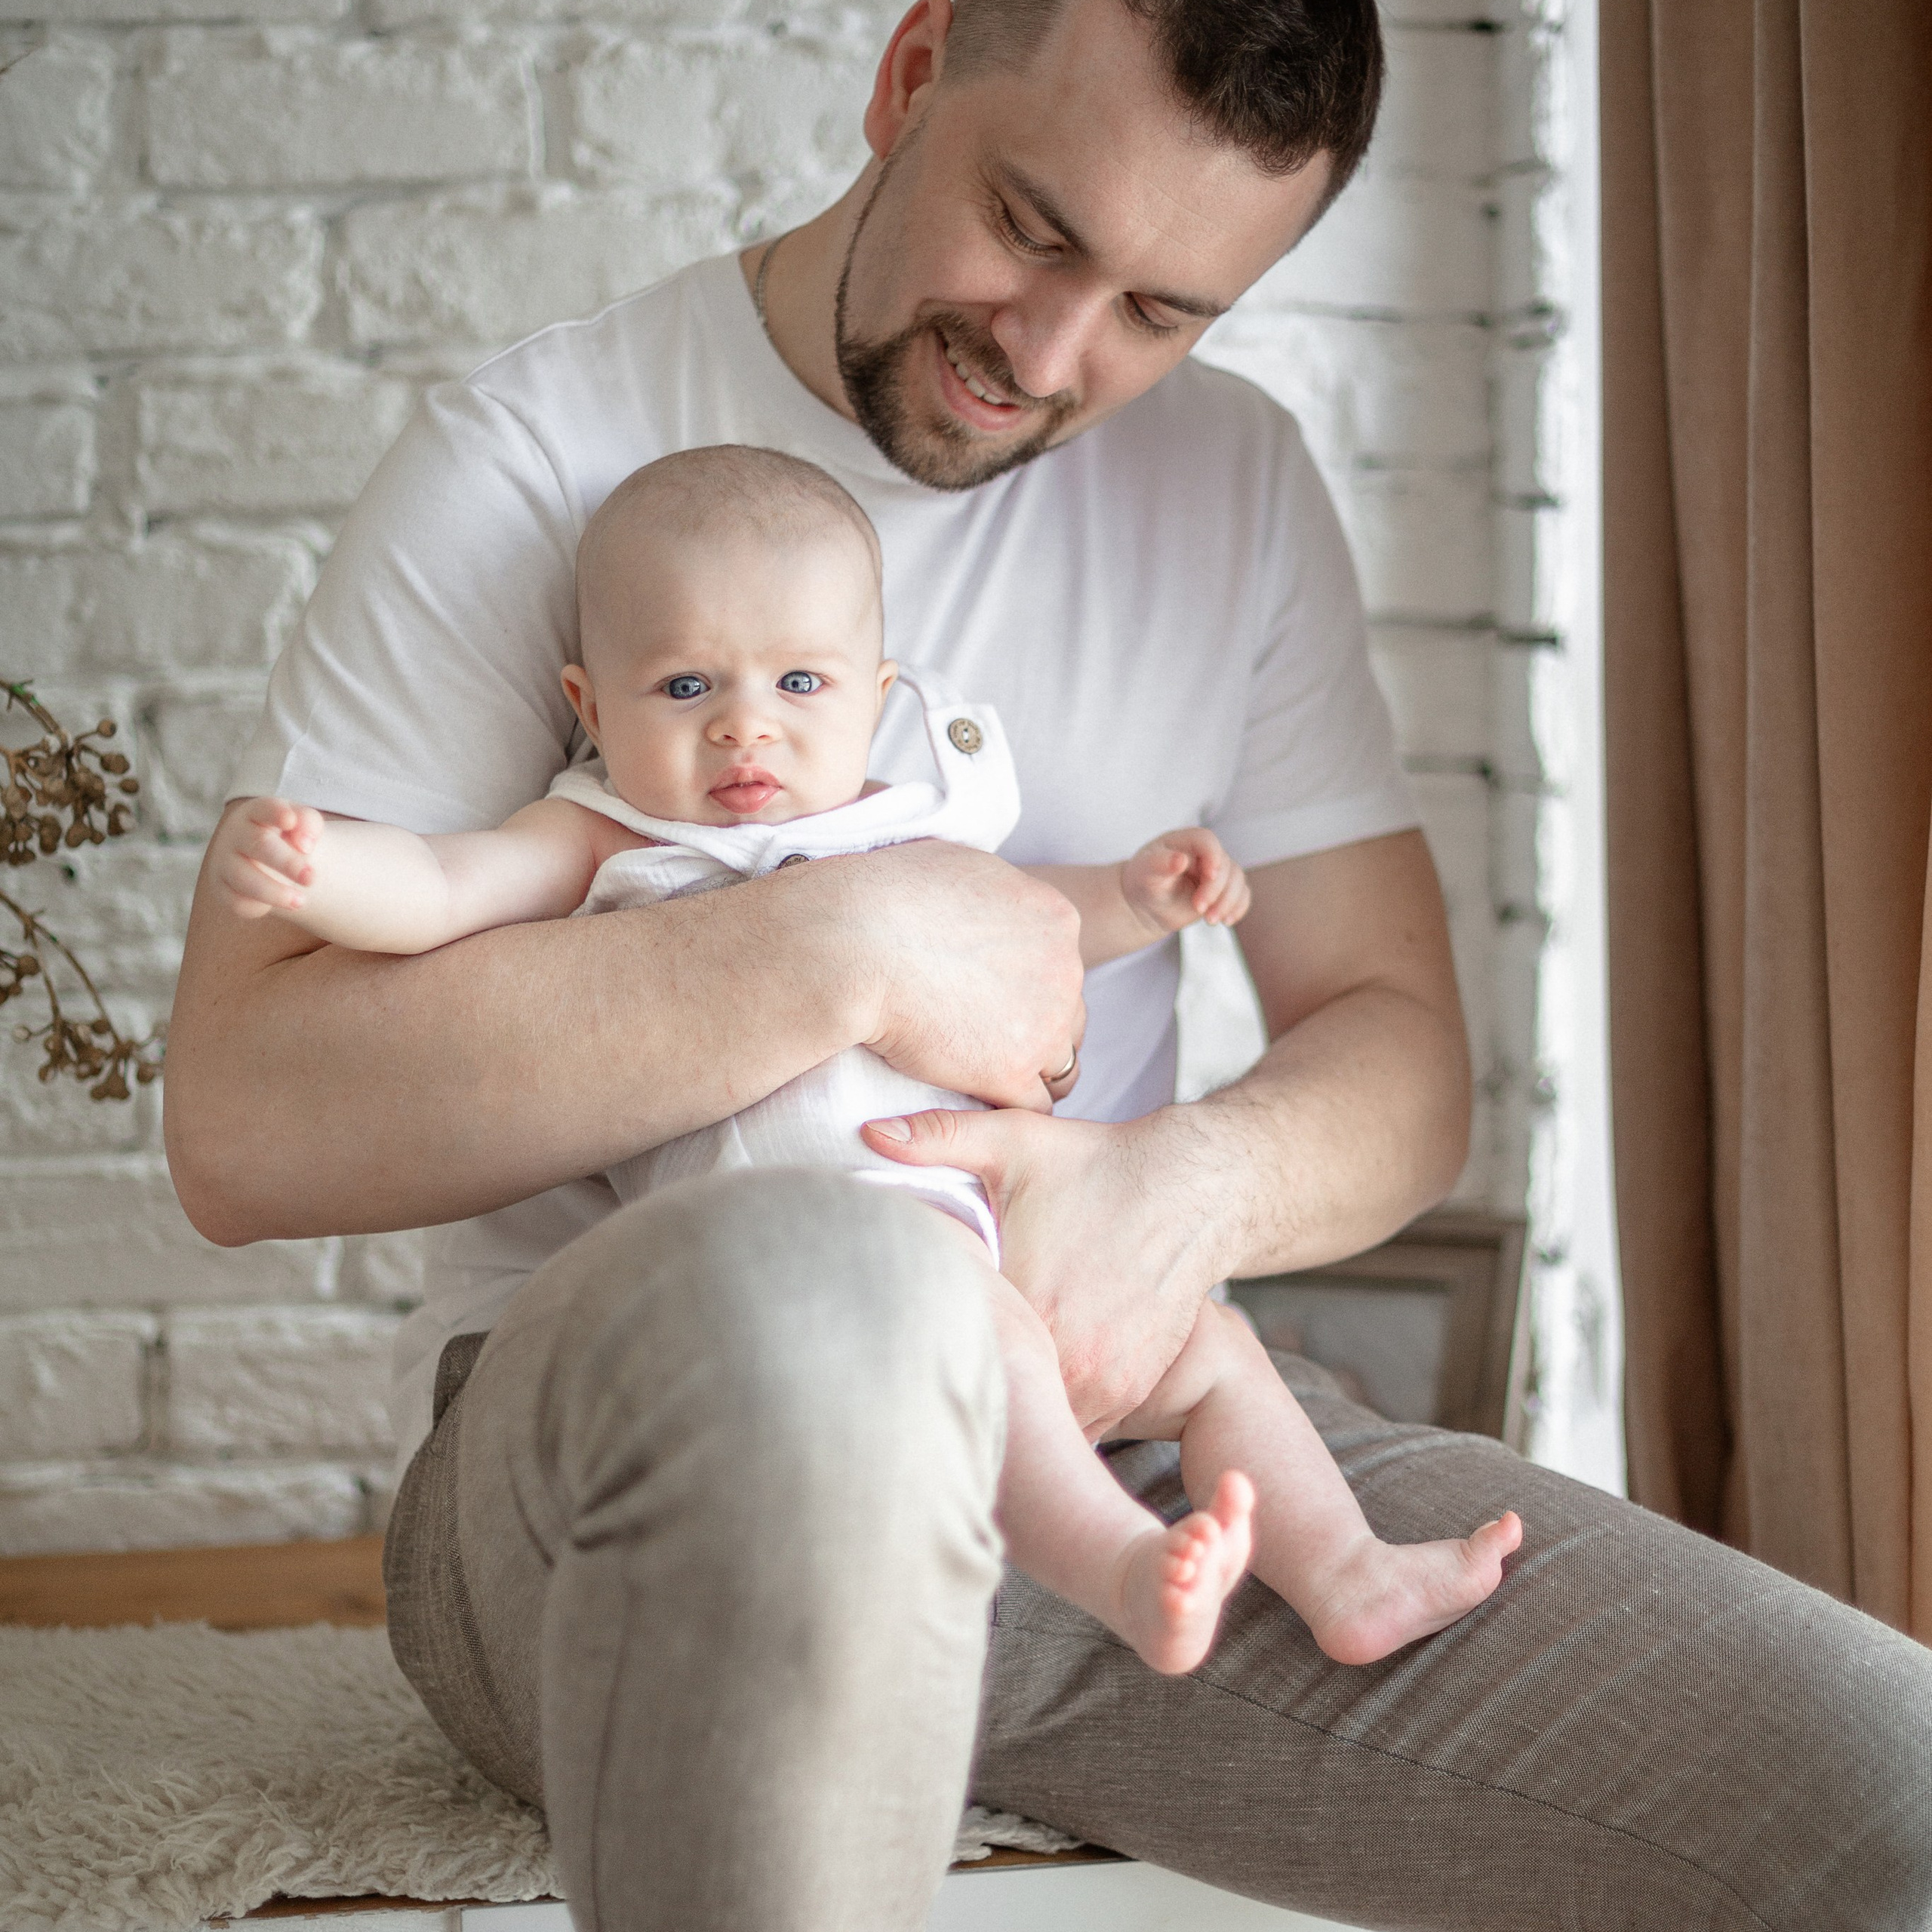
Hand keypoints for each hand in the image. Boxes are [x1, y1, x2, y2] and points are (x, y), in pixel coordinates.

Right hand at [214, 797, 326, 919]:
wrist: (260, 857)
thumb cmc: (285, 835)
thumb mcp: (300, 823)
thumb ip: (308, 824)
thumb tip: (305, 845)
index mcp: (256, 813)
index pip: (264, 808)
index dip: (276, 812)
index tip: (290, 820)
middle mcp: (236, 834)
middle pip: (259, 845)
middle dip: (287, 863)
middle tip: (311, 878)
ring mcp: (224, 861)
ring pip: (244, 878)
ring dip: (275, 892)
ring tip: (301, 901)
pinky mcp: (221, 888)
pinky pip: (237, 902)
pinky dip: (258, 907)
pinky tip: (276, 905)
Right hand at [825, 840, 1085, 1113]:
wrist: (854, 943)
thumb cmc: (886, 895)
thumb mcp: (957, 863)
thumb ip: (988, 887)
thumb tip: (977, 891)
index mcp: (1056, 917)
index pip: (1061, 964)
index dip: (1031, 986)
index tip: (997, 998)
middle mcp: (1064, 969)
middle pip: (1068, 1014)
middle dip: (1036, 1029)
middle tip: (991, 1040)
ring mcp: (1044, 1023)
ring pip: (1059, 1065)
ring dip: (1029, 1074)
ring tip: (990, 1081)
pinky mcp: (1011, 1071)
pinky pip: (1034, 1107)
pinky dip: (1008, 1108)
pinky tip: (980, 1106)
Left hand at [861, 1103, 1223, 1433]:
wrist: (1194, 1187)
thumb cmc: (1096, 1163)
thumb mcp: (1013, 1140)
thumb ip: (937, 1137)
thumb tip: (869, 1133)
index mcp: (1026, 1305)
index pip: (955, 1353)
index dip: (925, 1357)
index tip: (901, 1358)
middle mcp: (1065, 1355)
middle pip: (996, 1401)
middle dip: (966, 1399)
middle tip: (926, 1399)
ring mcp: (1103, 1379)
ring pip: (1040, 1425)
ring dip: (1014, 1416)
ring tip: (978, 1405)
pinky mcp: (1130, 1388)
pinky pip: (1081, 1425)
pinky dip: (1056, 1415)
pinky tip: (1031, 1399)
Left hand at [1121, 828, 1250, 936]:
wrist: (1147, 904)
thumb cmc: (1144, 882)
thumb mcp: (1146, 872)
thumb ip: (1160, 864)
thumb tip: (1180, 860)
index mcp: (1186, 841)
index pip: (1207, 840)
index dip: (1213, 855)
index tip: (1210, 875)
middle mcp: (1205, 854)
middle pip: (1225, 864)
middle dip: (1215, 889)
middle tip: (1199, 909)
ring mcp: (1217, 872)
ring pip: (1237, 880)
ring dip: (1228, 902)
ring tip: (1210, 921)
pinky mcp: (1223, 890)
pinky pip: (1241, 895)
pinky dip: (1238, 908)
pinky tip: (1227, 921)